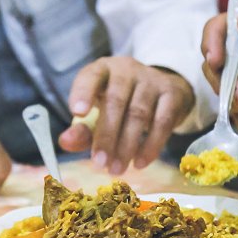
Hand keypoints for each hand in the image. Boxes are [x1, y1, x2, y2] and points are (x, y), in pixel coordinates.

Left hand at [57, 56, 193, 173]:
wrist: (163, 91)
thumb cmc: (120, 103)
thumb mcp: (98, 112)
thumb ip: (81, 129)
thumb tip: (65, 142)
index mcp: (102, 69)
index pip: (91, 76)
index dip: (83, 93)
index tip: (77, 113)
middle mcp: (126, 69)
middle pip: (116, 100)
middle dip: (106, 135)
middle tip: (99, 163)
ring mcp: (151, 79)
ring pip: (139, 113)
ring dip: (126, 145)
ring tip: (116, 169)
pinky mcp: (172, 94)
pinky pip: (162, 121)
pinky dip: (151, 145)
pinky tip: (139, 163)